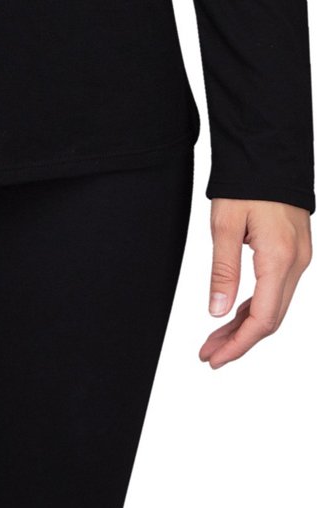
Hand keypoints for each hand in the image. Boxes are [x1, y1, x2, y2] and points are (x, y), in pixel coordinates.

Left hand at [199, 198, 311, 367]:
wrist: (269, 150)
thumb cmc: (247, 182)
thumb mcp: (225, 223)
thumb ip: (223, 270)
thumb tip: (217, 313)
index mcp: (279, 259)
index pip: (262, 320)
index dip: (238, 345)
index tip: (214, 358)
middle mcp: (296, 263)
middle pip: (270, 319)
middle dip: (239, 341)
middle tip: (209, 354)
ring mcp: (300, 258)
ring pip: (275, 306)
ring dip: (246, 326)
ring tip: (215, 339)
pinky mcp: (295, 251)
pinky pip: (278, 290)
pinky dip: (256, 306)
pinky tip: (235, 313)